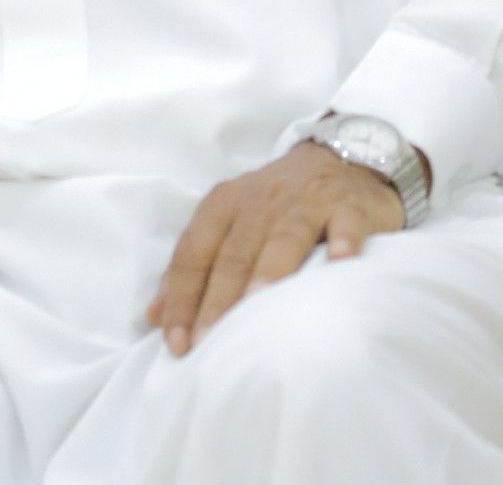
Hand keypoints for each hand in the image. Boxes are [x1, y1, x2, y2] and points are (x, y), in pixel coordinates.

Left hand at [144, 139, 406, 356]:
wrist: (338, 160)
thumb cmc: (276, 205)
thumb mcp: (229, 223)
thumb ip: (194, 265)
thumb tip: (155, 315)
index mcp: (225, 204)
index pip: (195, 251)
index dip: (183, 296)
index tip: (177, 343)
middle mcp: (261, 201)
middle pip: (235, 253)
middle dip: (218, 298)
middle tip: (209, 342)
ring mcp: (306, 201)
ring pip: (284, 237)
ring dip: (271, 268)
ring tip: (259, 300)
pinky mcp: (348, 205)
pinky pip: (344, 222)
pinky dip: (342, 239)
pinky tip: (340, 258)